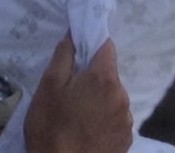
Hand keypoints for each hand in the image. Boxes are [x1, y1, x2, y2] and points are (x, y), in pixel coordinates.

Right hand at [22, 36, 128, 152]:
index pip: (106, 47)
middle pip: (110, 75)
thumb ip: (64, 56)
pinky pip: (116, 119)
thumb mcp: (49, 86)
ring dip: (100, 100)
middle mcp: (122, 96)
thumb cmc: (51, 126)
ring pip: (113, 98)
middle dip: (93, 77)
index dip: (92, 45)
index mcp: (105, 79)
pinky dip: (104, 120)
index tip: (78, 53)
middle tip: (71, 92)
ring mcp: (126, 121)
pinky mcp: (126, 140)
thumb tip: (73, 34)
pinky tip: (88, 131)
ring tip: (79, 115)